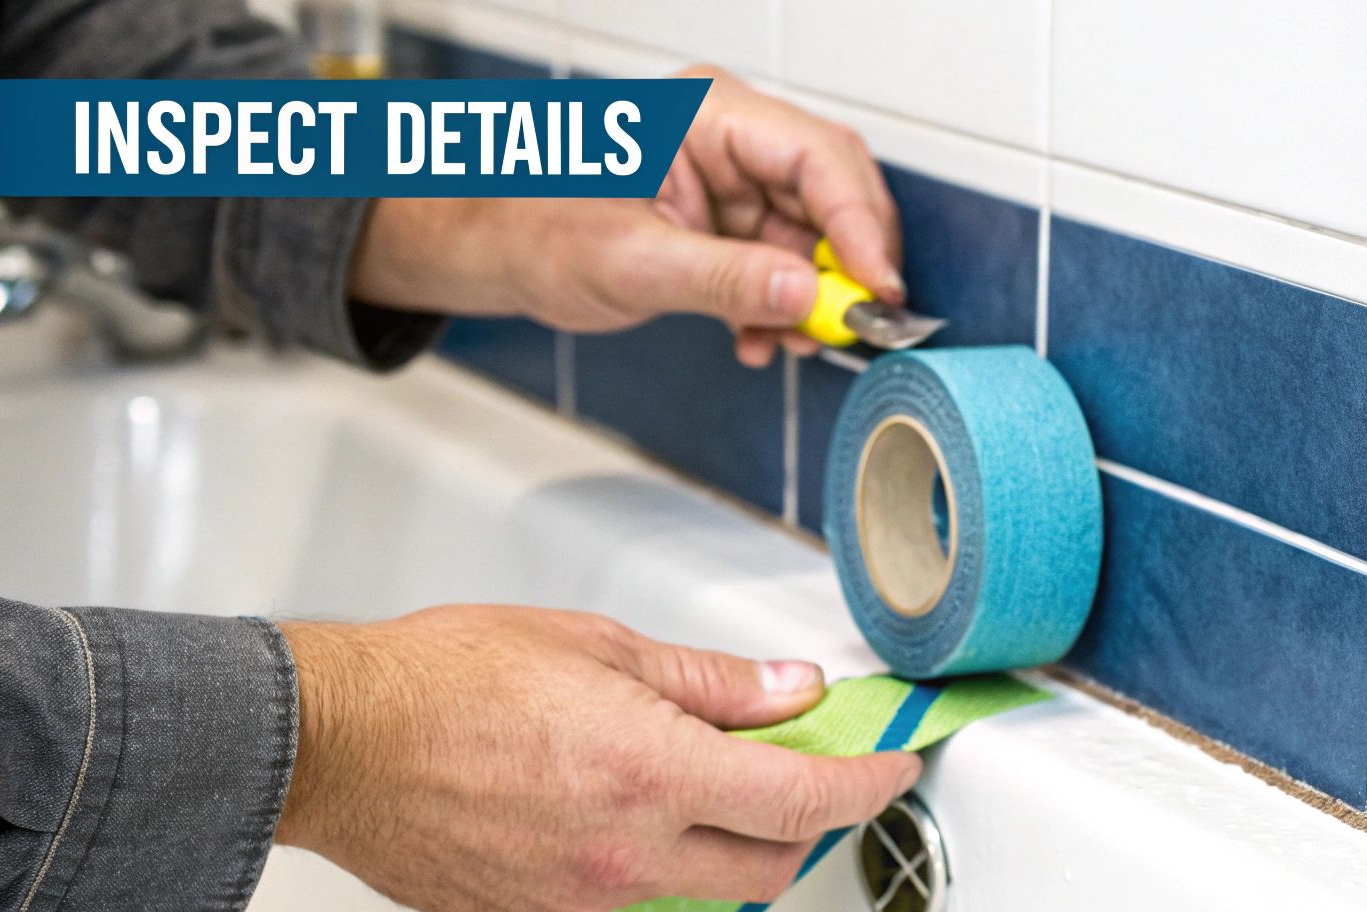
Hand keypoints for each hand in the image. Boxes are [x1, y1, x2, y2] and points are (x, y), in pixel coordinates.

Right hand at [274, 605, 919, 911]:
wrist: (333, 743)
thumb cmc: (442, 680)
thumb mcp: (596, 646)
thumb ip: (709, 681)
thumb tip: (787, 692)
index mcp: (651, 771)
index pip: (804, 802)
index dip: (868, 788)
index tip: (891, 769)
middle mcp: (625, 852)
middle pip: (768, 868)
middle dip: (800, 826)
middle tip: (789, 772)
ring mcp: (580, 898)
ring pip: (690, 883)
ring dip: (707, 838)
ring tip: (657, 769)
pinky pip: (617, 897)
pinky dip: (633, 856)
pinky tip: (589, 803)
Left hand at [350, 67, 902, 368]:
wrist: (490, 244)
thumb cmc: (532, 224)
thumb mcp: (631, 262)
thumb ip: (724, 279)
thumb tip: (803, 294)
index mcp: (707, 115)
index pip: (816, 158)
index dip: (859, 225)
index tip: (876, 288)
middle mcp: (730, 136)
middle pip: (831, 191)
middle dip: (846, 263)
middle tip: (853, 323)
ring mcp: (733, 178)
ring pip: (813, 233)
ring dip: (812, 295)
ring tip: (792, 340)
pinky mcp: (727, 220)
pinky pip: (782, 260)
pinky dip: (781, 305)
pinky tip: (758, 337)